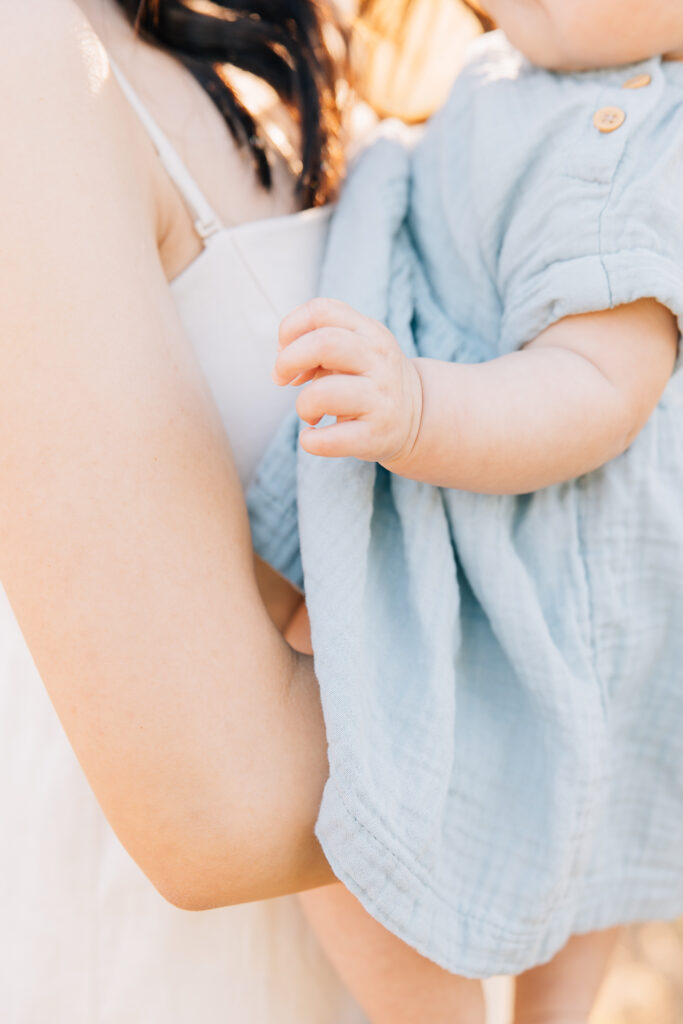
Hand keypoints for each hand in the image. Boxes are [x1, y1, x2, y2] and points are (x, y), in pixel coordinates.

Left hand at [273, 298, 422, 468]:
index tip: (283, 349)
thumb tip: (284, 370)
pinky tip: (313, 436)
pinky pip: (329, 440)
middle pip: (324, 343)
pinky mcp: (377, 435)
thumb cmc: (370, 380)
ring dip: (302, 405)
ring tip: (309, 413)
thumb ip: (318, 348)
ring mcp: (381, 398)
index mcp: (370, 332)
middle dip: (288, 361)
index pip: (323, 311)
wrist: (418, 416)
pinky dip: (310, 441)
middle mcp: (379, 361)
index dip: (291, 328)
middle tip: (281, 378)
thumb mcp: (355, 350)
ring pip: (322, 393)